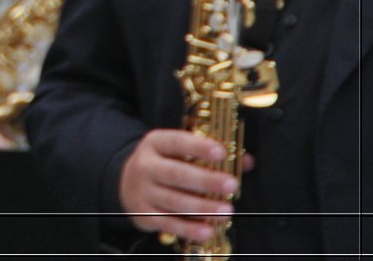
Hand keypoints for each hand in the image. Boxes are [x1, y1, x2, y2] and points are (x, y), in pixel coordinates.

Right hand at [118, 129, 239, 242]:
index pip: (176, 142)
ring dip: (202, 207)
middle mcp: (145, 165)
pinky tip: (207, 231)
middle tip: (231, 185)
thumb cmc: (163, 164)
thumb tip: (247, 161)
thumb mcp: (178, 152)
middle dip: (205, 180)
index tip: (221, 152)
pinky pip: (168, 223)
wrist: (126, 183)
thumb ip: (211, 156)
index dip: (198, 147)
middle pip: (176, 174)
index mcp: (155, 144)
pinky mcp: (144, 214)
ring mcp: (143, 191)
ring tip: (226, 211)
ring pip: (174, 201)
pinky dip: (188, 229)